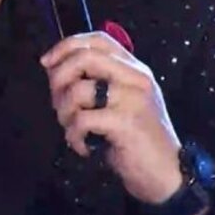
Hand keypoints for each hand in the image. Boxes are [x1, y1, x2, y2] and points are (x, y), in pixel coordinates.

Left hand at [40, 32, 183, 205]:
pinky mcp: (126, 123)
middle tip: (57, 102)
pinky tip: (85, 147)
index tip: (47, 62)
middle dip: (59, 78)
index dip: (67, 45)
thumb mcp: (120, 103)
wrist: (166, 174)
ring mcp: (133, 99)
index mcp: (135, 69)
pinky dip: (74, 136)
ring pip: (78, 89)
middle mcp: (136, 78)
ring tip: (73, 130)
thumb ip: (95, 81)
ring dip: (64, 112)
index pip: (98, 40)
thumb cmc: (137, 140)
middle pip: (84, 57)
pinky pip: (82, 119)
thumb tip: (54, 68)